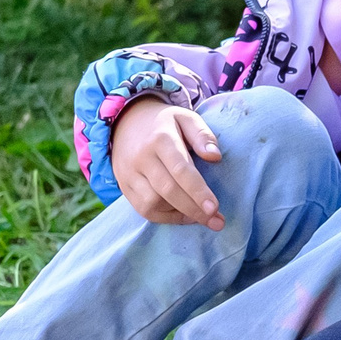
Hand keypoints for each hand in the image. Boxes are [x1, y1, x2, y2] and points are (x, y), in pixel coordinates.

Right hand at [109, 97, 225, 227]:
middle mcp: (141, 158)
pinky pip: (142, 209)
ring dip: (179, 214)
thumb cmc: (164, 123)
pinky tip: (183, 215)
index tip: (215, 207)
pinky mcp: (123, 185)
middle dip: (193, 209)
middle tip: (217, 222)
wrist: (124, 123)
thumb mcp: (186, 118)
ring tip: (201, 217)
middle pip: (167, 190)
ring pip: (152, 203)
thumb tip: (215, 157)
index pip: (180, 169)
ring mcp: (129, 173)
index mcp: (161, 139)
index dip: (197, 191)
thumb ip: (202, 135)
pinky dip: (164, 217)